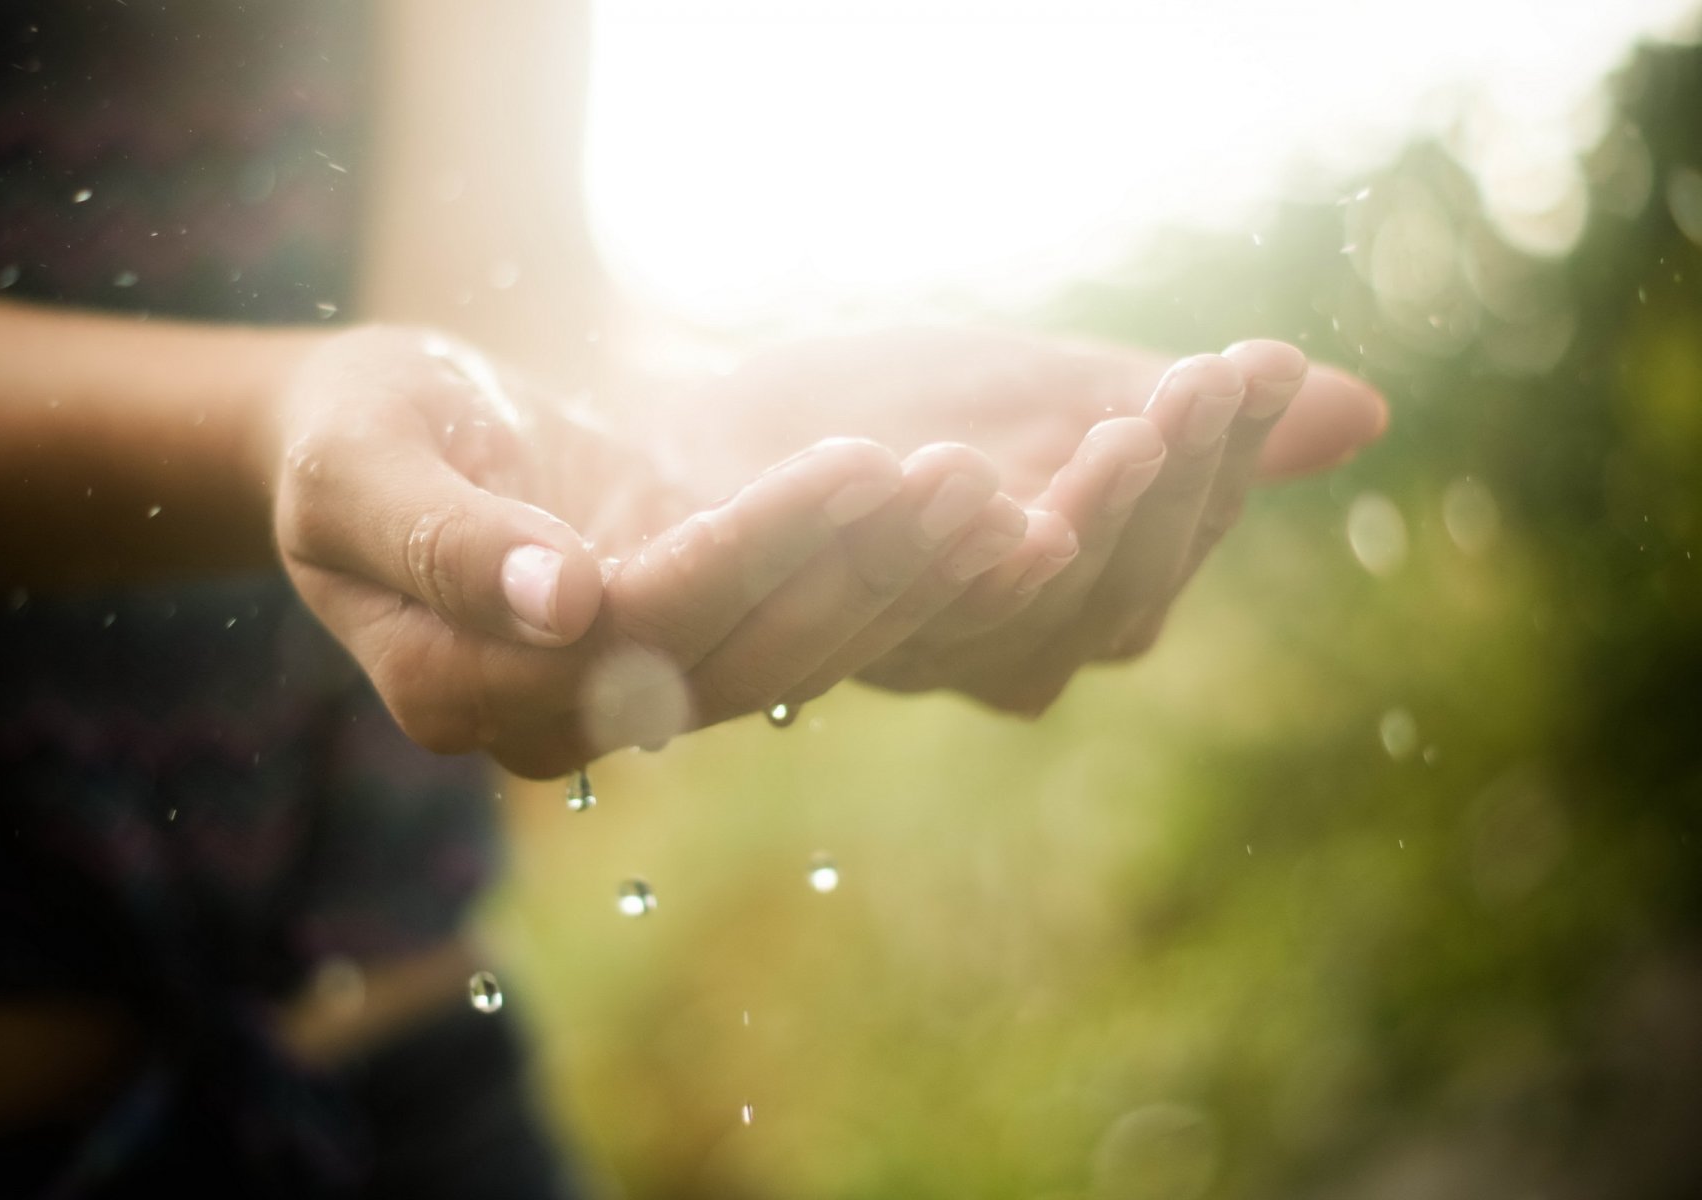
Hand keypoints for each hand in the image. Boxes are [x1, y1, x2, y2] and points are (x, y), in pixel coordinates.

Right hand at [268, 328, 1028, 776]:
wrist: (373, 439)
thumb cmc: (344, 435)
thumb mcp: (356, 468)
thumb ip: (442, 540)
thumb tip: (563, 603)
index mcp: (461, 690)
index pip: (639, 628)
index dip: (755, 552)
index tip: (859, 462)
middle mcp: (555, 717)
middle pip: (735, 657)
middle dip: (856, 568)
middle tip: (964, 477)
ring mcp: (624, 690)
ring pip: (785, 655)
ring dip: (892, 580)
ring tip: (987, 493)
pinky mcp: (680, 644)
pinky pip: (792, 628)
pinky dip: (881, 581)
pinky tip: (969, 524)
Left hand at [659, 327, 1386, 711]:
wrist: (722, 425)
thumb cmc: (906, 409)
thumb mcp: (1060, 395)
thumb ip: (1184, 423)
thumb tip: (1367, 410)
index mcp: (1076, 605)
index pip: (1171, 549)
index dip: (1222, 465)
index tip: (1261, 365)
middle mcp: (999, 654)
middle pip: (1110, 595)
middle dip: (1167, 488)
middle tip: (1202, 384)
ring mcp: (902, 652)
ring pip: (1011, 611)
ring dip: (1075, 518)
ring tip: (1117, 422)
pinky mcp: (789, 634)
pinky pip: (867, 607)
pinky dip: (915, 542)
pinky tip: (950, 470)